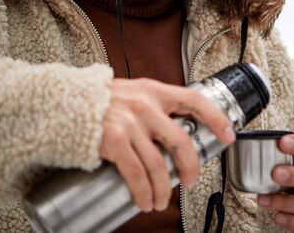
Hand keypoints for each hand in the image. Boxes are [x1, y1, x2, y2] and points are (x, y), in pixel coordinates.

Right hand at [100, 77, 234, 213]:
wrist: (65, 102)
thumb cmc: (101, 101)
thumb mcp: (133, 93)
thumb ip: (153, 105)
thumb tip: (176, 128)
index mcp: (154, 90)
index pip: (194, 100)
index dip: (215, 118)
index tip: (228, 135)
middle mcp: (145, 105)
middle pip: (180, 140)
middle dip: (190, 167)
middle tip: (190, 180)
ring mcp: (130, 123)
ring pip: (158, 164)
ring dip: (163, 189)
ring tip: (159, 201)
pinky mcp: (114, 140)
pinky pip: (137, 174)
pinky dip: (143, 192)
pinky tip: (144, 201)